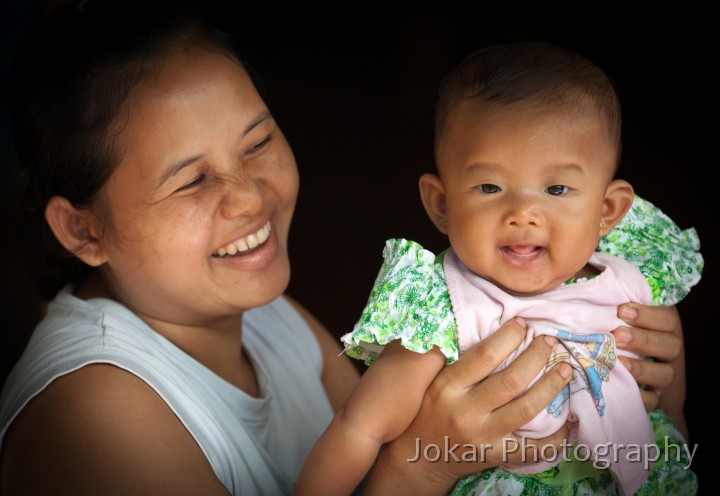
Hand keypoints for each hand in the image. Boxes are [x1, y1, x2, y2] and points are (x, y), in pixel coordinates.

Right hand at [362, 318, 571, 494]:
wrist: (415, 457)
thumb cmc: (424, 410)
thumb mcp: (429, 381)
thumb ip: (453, 358)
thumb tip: (483, 325)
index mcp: (447, 385)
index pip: (485, 356)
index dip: (509, 336)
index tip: (524, 323)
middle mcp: (465, 410)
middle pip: (511, 380)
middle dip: (536, 356)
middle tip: (551, 341)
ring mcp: (481, 435)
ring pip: (525, 409)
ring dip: (550, 387)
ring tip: (565, 370)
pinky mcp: (493, 456)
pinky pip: (529, 450)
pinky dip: (554, 440)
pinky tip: (569, 425)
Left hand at [614, 303, 682, 410]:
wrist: (607, 364)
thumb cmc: (604, 326)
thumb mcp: (608, 310)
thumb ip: (606, 296)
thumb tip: (589, 275)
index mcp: (660, 325)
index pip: (667, 319)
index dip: (648, 315)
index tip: (622, 310)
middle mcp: (666, 350)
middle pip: (670, 345)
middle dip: (643, 339)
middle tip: (618, 335)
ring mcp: (661, 375)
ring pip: (665, 374)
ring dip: (642, 368)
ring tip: (618, 361)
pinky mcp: (651, 396)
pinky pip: (652, 400)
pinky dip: (638, 395)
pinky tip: (621, 384)